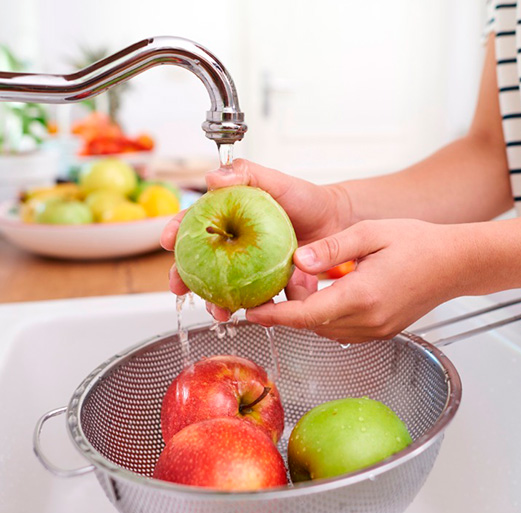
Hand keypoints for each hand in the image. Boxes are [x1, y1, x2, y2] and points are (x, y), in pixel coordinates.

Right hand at [161, 159, 352, 319]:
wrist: (336, 221)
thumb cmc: (305, 198)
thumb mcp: (277, 181)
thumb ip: (247, 173)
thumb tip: (213, 177)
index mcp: (228, 217)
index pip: (195, 223)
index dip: (176, 232)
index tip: (166, 241)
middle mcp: (235, 244)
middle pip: (201, 262)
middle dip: (185, 278)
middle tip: (178, 288)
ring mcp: (250, 266)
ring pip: (225, 287)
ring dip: (216, 302)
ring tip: (218, 310)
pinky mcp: (270, 284)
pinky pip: (260, 299)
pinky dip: (258, 309)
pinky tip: (257, 314)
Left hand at [246, 219, 467, 342]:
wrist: (455, 263)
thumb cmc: (418, 243)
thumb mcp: (370, 233)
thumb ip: (331, 248)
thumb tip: (297, 260)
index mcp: (363, 295)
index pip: (306, 315)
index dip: (274, 316)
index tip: (249, 312)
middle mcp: (369, 320)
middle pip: (312, 324)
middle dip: (289, 308)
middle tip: (278, 282)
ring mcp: (376, 330)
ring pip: (326, 330)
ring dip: (308, 313)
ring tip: (302, 285)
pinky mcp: (381, 332)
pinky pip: (342, 330)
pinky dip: (326, 317)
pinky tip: (328, 294)